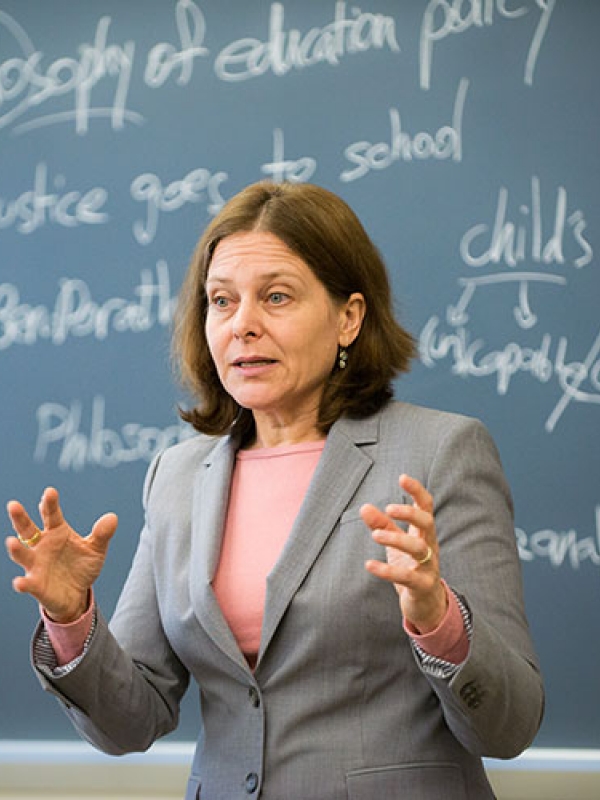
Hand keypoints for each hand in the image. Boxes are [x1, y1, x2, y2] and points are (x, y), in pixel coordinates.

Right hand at [5, 487, 117, 622]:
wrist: (77, 594)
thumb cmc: (82, 566)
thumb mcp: (96, 549)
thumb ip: (102, 534)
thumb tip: (112, 517)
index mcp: (57, 532)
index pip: (51, 514)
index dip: (50, 503)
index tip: (50, 492)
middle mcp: (42, 546)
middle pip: (27, 529)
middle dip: (20, 518)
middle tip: (13, 505)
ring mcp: (36, 565)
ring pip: (23, 554)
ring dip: (17, 549)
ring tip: (11, 541)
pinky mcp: (36, 585)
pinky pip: (28, 583)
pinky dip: (23, 583)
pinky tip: (20, 582)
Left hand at [360, 474, 446, 633]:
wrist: (426, 605)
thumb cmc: (410, 567)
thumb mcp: (395, 544)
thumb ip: (382, 525)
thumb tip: (364, 507)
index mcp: (424, 533)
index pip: (426, 507)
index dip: (417, 491)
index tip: (402, 478)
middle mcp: (430, 546)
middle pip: (428, 523)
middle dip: (410, 514)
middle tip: (389, 509)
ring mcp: (429, 566)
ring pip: (419, 549)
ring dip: (397, 539)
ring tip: (375, 535)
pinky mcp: (423, 586)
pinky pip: (406, 577)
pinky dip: (387, 570)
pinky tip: (369, 564)